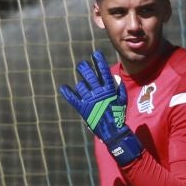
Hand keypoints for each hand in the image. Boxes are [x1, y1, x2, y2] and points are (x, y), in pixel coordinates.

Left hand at [59, 51, 142, 165]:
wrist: (113, 131)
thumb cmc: (118, 115)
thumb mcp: (122, 100)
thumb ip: (119, 87)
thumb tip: (114, 76)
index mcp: (109, 89)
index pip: (103, 71)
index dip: (99, 61)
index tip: (95, 54)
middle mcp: (99, 92)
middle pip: (88, 75)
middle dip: (84, 68)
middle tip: (81, 66)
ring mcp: (90, 100)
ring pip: (81, 85)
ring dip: (81, 84)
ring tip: (83, 87)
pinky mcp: (83, 108)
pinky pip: (72, 98)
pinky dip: (67, 92)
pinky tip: (63, 87)